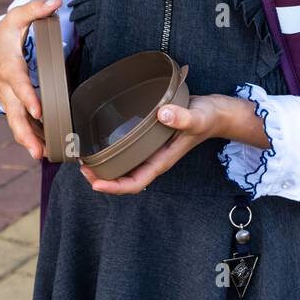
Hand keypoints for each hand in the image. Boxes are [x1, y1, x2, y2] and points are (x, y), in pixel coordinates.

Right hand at [0, 0, 62, 160]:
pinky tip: (44, 149)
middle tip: (37, 151)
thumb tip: (56, 3)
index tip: (39, 111)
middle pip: (14, 115)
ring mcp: (8, 100)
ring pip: (15, 124)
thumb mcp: (16, 17)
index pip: (20, 85)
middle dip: (25, 134)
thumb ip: (35, 9)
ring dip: (27, 141)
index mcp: (10, 67)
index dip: (28, 98)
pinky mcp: (12, 105)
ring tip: (43, 156)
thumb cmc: (4, 34)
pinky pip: (19, 123)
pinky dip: (29, 137)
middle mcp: (7, 89)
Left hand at [79, 94, 229, 194]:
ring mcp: (152, 151)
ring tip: (86, 157)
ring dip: (104, 166)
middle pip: (124, 179)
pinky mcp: (150, 140)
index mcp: (162, 161)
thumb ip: (182, 118)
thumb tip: (162, 114)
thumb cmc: (208, 117)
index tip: (95, 182)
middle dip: (101, 177)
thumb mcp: (197, 117)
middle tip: (82, 165)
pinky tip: (103, 141)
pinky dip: (113, 152)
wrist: (217, 112)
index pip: (135, 183)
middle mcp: (154, 159)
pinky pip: (128, 152)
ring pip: (124, 167)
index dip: (114, 187)